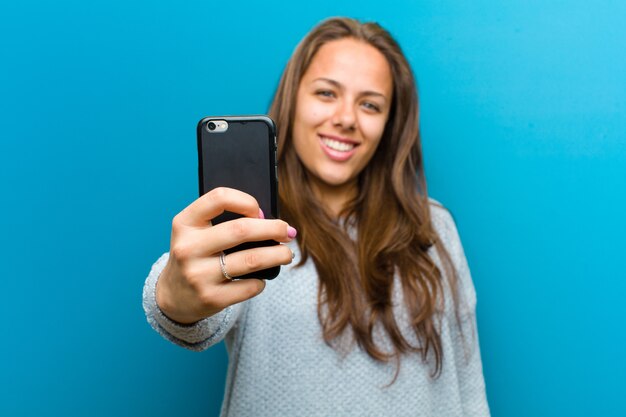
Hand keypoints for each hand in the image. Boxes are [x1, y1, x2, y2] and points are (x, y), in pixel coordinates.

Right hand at [155, 187, 296, 323]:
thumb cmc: (195, 255)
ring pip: (252, 260)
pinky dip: (262, 281)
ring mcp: (198, 275)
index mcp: (185, 223)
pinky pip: (250, 286)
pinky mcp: (211, 298)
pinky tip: (261, 278)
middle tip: (288, 232)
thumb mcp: (196, 232)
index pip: (219, 198)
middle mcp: (188, 248)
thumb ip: (223, 221)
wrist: (173, 296)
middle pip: (242, 230)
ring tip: (287, 254)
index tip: (260, 211)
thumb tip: (268, 220)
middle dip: (274, 229)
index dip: (247, 201)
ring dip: (278, 255)